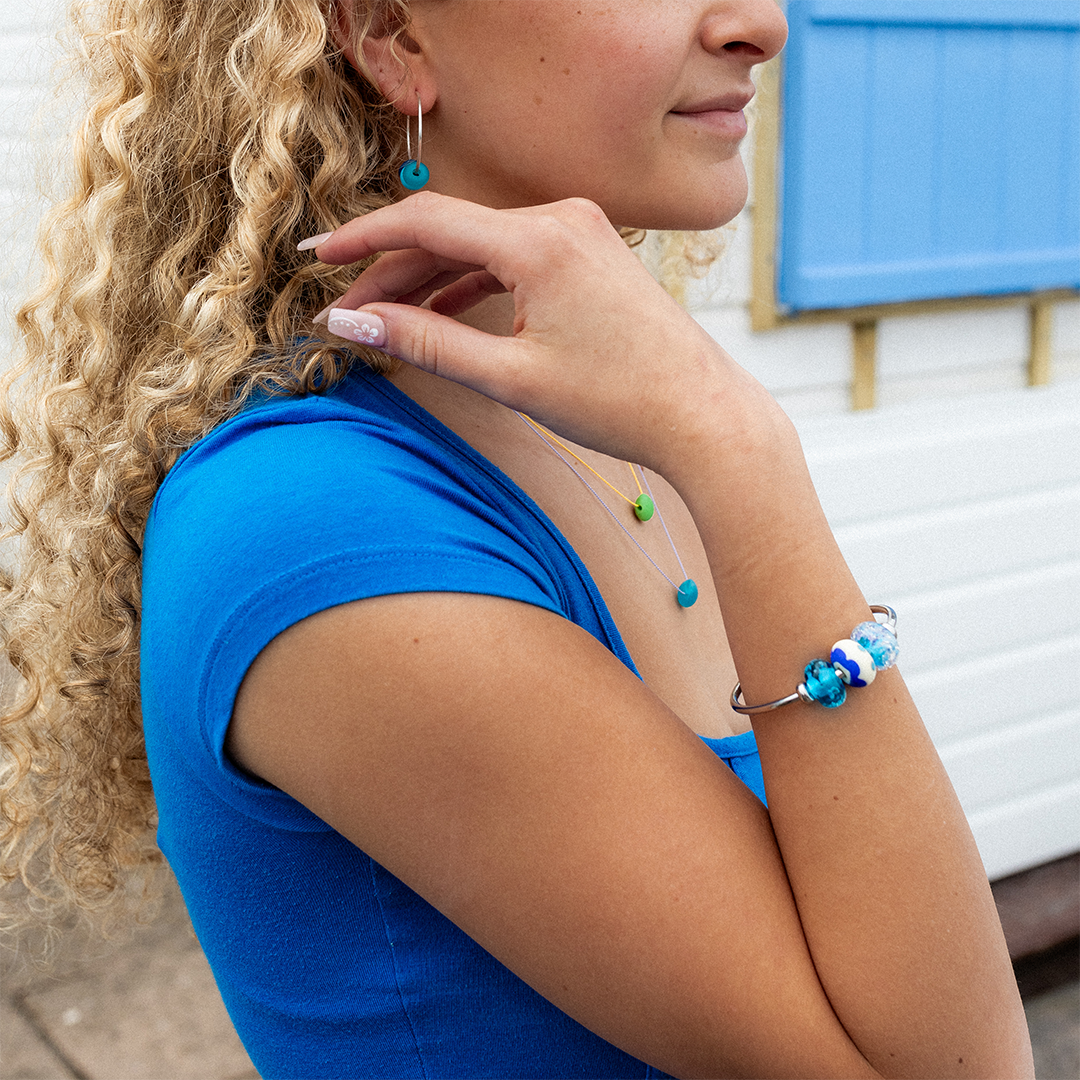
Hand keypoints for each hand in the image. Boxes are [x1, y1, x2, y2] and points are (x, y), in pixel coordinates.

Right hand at [308, 193, 756, 470]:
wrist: (702, 416)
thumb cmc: (618, 401)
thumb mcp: (510, 377)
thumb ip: (425, 344)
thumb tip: (351, 325)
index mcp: (540, 240)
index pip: (426, 221)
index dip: (362, 239)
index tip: (316, 256)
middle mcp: (561, 219)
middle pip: (450, 232)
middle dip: (392, 271)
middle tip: (346, 313)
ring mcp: (580, 232)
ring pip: (480, 245)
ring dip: (430, 279)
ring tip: (385, 319)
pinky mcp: (590, 254)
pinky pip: (514, 257)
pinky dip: (473, 282)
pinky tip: (442, 311)